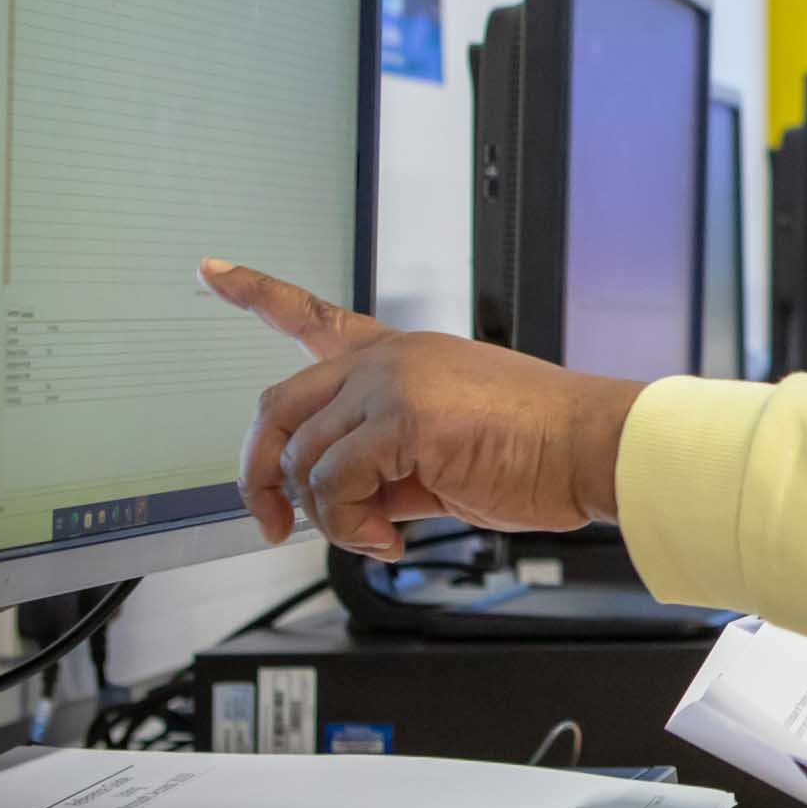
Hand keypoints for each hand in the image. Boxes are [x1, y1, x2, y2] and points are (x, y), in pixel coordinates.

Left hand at [204, 259, 645, 559]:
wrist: (594, 448)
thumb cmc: (540, 451)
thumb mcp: (446, 452)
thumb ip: (387, 465)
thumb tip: (350, 508)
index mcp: (402, 358)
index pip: (315, 317)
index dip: (256, 293)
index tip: (213, 270)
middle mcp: (389, 360)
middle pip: (277, 407)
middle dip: (259, 475)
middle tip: (274, 523)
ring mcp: (393, 383)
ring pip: (304, 461)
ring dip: (329, 519)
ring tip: (376, 537)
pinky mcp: (402, 418)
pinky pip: (334, 486)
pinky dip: (351, 527)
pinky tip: (390, 536)